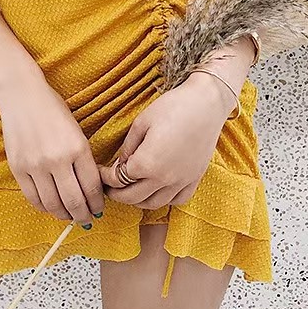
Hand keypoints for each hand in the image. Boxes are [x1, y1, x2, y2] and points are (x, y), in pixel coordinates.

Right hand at [0, 71, 103, 226]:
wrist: (22, 95)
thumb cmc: (52, 108)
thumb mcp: (77, 130)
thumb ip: (83, 158)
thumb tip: (89, 188)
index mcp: (78, 147)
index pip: (91, 188)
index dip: (97, 204)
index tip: (99, 210)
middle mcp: (58, 159)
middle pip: (74, 201)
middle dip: (84, 215)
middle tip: (87, 220)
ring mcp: (36, 165)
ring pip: (53, 204)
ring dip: (64, 215)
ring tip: (69, 216)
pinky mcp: (18, 168)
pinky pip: (33, 198)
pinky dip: (44, 207)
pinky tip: (50, 206)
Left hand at [98, 53, 249, 210]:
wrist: (207, 103)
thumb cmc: (173, 107)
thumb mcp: (142, 122)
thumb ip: (128, 147)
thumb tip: (120, 163)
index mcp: (147, 163)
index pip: (119, 179)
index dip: (106, 177)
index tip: (101, 171)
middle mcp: (164, 179)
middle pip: (133, 198)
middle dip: (117, 194)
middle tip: (109, 187)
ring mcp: (181, 181)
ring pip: (154, 204)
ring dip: (138, 201)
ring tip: (129, 190)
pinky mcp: (194, 179)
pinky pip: (177, 201)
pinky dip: (163, 201)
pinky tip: (157, 191)